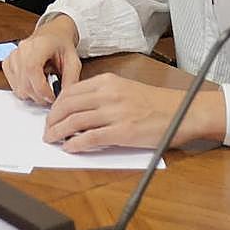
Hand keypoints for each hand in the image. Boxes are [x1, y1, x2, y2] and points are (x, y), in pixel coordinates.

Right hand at [2, 14, 81, 104]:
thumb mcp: (74, 61)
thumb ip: (71, 79)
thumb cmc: (62, 45)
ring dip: (33, 94)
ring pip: (18, 88)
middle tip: (52, 95)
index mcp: (39, 44)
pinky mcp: (8, 63)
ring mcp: (13, 56)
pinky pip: (13, 85)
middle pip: (24, 83)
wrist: (53, 33)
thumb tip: (65, 98)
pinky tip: (34, 83)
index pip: (32, 70)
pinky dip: (24, 90)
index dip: (42, 89)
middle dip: (40, 96)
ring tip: (44, 85)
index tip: (53, 97)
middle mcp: (22, 49)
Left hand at [42, 74, 224, 151]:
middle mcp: (108, 94)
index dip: (55, 105)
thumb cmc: (156, 103)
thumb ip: (102, 95)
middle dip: (52, 119)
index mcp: (107, 82)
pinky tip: (69, 148)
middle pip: (68, 106)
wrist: (183, 111)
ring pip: (75, 121)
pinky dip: (75, 144)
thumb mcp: (125, 89)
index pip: (70, 92)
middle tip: (46, 130)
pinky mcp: (122, 131)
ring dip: (58, 132)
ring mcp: (115, 112)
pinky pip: (91, 137)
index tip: (50, 115)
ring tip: (51, 140)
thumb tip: (79, 110)